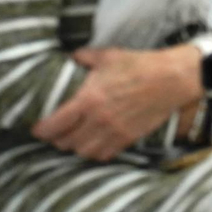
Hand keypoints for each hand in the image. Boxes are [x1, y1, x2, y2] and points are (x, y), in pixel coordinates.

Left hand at [33, 44, 201, 161]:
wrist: (173, 78)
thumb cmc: (141, 65)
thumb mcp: (110, 56)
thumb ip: (85, 57)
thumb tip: (72, 57)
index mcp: (88, 100)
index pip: (53, 126)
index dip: (40, 130)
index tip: (38, 127)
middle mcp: (98, 121)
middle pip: (65, 142)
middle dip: (57, 138)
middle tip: (57, 131)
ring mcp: (114, 132)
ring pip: (82, 152)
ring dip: (76, 146)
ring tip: (75, 138)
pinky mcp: (128, 138)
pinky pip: (104, 155)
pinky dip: (95, 152)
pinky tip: (95, 143)